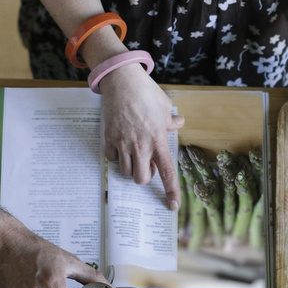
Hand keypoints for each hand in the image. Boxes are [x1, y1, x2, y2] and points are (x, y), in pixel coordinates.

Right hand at [98, 66, 184, 208]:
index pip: (167, 172)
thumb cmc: (145, 92)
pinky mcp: (109, 138)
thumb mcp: (164, 106)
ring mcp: (123, 143)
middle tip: (145, 164)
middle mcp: (141, 146)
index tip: (172, 205)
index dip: (171, 191)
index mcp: (158, 140)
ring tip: (133, 153)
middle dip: (143, 176)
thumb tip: (178, 123)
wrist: (122, 81)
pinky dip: (116, 157)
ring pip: (125, 171)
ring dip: (130, 167)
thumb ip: (171, 120)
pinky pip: (111, 158)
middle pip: (140, 178)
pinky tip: (120, 145)